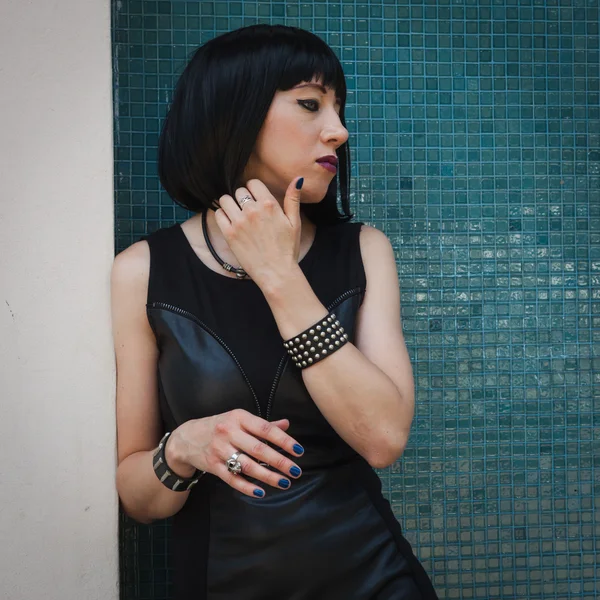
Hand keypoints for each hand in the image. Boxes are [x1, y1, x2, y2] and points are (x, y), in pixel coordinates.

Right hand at [167, 409, 303, 497]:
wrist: (187, 437)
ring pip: (247, 466)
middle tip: (295, 471)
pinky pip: (232, 478)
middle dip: (280, 461)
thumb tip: (286, 425)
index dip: (284, 440)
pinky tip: (261, 492)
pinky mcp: (213, 466)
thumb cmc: (220, 426)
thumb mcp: (239, 419)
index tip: (298, 451)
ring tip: (284, 482)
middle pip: (258, 449)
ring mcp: (220, 450)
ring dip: (268, 476)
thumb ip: (263, 424)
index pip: (265, 429)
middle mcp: (229, 432)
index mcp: (239, 418)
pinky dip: (247, 487)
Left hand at [213, 177, 303, 287]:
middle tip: (247, 210)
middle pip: (239, 191)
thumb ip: (293, 199)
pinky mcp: (229, 234)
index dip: (254, 190)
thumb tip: (297, 179)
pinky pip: (218, 214)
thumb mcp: (294, 222)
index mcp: (269, 204)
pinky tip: (229, 222)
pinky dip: (222, 215)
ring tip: (236, 214)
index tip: (255, 199)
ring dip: (230, 204)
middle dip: (242, 198)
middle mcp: (252, 210)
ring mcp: (239, 222)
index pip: (253, 183)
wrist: (277, 273)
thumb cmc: (288, 249)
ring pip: (225, 200)